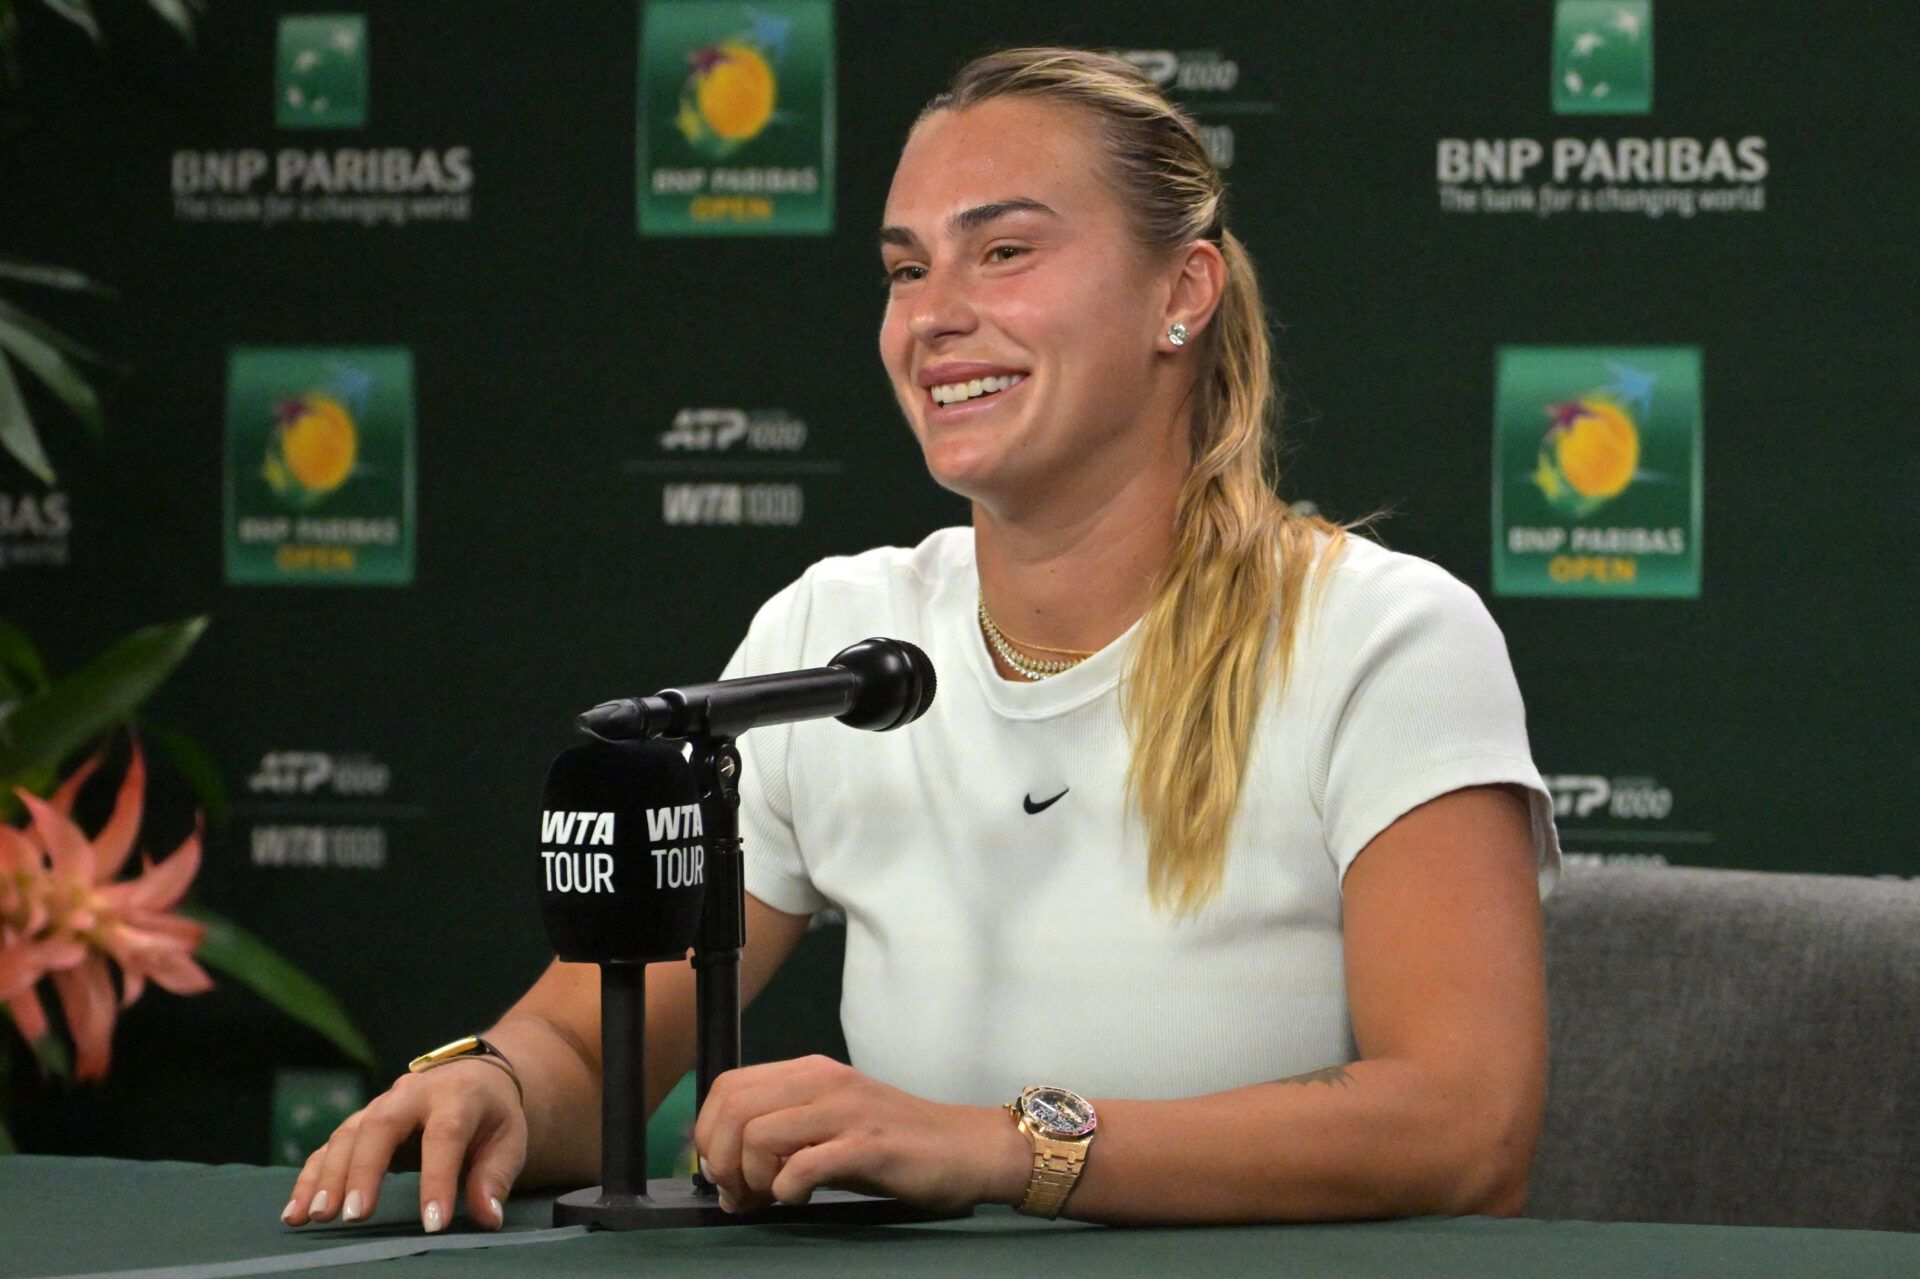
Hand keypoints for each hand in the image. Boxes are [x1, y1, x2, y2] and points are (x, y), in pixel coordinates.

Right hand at [280, 1060, 526, 1232]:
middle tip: (354, 1216)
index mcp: (457, 1095)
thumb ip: (496, 1177)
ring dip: (329, 1177)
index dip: (437, 1179)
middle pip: (381, 1126)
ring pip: (347, 1135)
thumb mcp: (509, 1140)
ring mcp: (380, 1104)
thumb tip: (487, 1218)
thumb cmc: (492, 1115)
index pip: (444, 1135)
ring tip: (317, 1217)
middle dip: (364, 1171)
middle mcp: (412, 1094)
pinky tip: (296, 1212)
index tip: (434, 1223)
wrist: (473, 1075)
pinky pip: (328, 1147)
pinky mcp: (359, 1122)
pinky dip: (309, 1179)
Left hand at [693, 1055, 1027, 1212]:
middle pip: (734, 1107)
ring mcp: (847, 1110)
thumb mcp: (831, 1128)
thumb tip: (727, 1180)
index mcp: (810, 1072)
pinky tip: (800, 1198)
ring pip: (759, 1133)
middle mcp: (824, 1081)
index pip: (727, 1086)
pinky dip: (787, 1189)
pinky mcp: (869, 1144)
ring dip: (751, 1177)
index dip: (708, 1133)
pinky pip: (803, 1165)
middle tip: (738, 1194)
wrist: (966, 1148)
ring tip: (769, 1197)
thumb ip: (782, 1140)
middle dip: (721, 1159)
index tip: (722, 1174)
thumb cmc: (895, 1145)